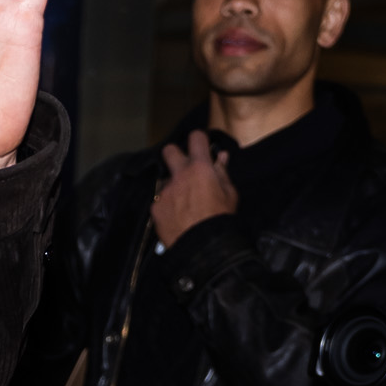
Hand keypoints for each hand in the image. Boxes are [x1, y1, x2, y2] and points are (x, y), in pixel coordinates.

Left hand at [152, 131, 238, 247]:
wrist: (203, 247)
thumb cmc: (221, 219)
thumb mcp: (230, 194)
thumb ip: (222, 172)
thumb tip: (220, 157)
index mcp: (200, 168)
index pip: (195, 137)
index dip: (198, 140)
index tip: (201, 147)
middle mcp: (179, 175)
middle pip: (169, 150)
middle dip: (175, 155)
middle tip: (183, 168)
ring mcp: (165, 191)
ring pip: (164, 179)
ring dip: (172, 185)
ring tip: (183, 203)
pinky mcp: (155, 208)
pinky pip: (159, 201)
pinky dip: (166, 206)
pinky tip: (175, 216)